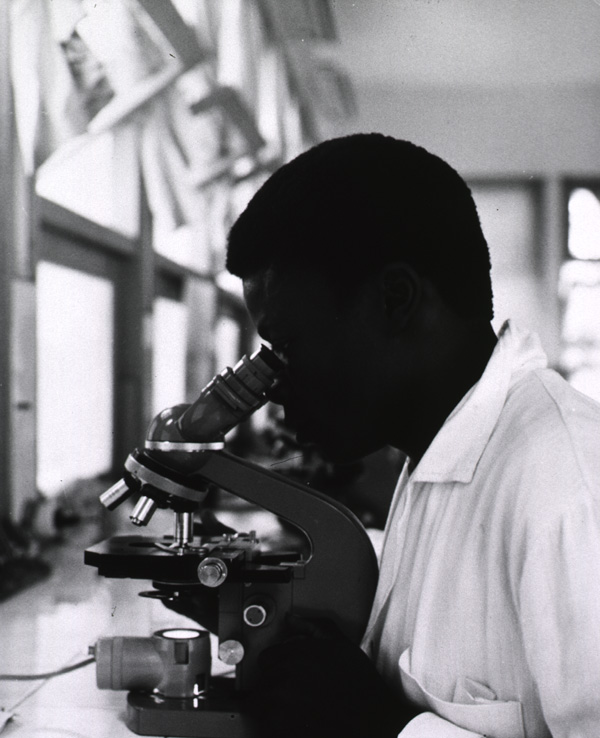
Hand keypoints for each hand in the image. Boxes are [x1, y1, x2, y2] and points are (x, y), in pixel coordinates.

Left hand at [251, 615, 420, 737]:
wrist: (372, 720)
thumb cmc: (359, 684)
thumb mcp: (339, 643)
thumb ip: (312, 626)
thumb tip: (291, 619)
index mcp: (291, 657)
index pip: (266, 660)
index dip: (278, 668)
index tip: (289, 676)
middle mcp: (280, 683)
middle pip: (261, 685)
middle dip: (275, 688)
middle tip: (297, 695)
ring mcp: (278, 711)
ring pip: (261, 708)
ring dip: (273, 709)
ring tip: (297, 712)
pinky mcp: (282, 734)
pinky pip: (268, 729)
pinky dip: (277, 729)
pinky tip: (298, 725)